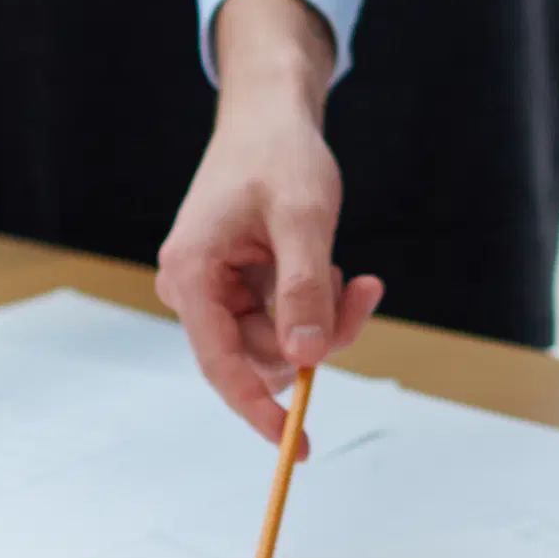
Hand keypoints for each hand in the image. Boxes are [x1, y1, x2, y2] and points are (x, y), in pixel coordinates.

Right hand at [153, 0, 380, 443]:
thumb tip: (307, 359)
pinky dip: (315, 302)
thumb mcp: (303, 218)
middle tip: (367, 294)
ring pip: (277, 341)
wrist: (270, 113)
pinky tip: (334, 265)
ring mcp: (213, 288)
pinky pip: (281, 319)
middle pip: (260, 354)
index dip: (258, 410)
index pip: (221, 365)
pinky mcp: (235, 285)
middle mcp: (192, 287)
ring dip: (322, 317)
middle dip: (318, 336)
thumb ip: (303, 289)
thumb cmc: (280, 154)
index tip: (298, 444)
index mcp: (191, 274)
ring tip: (353, 273)